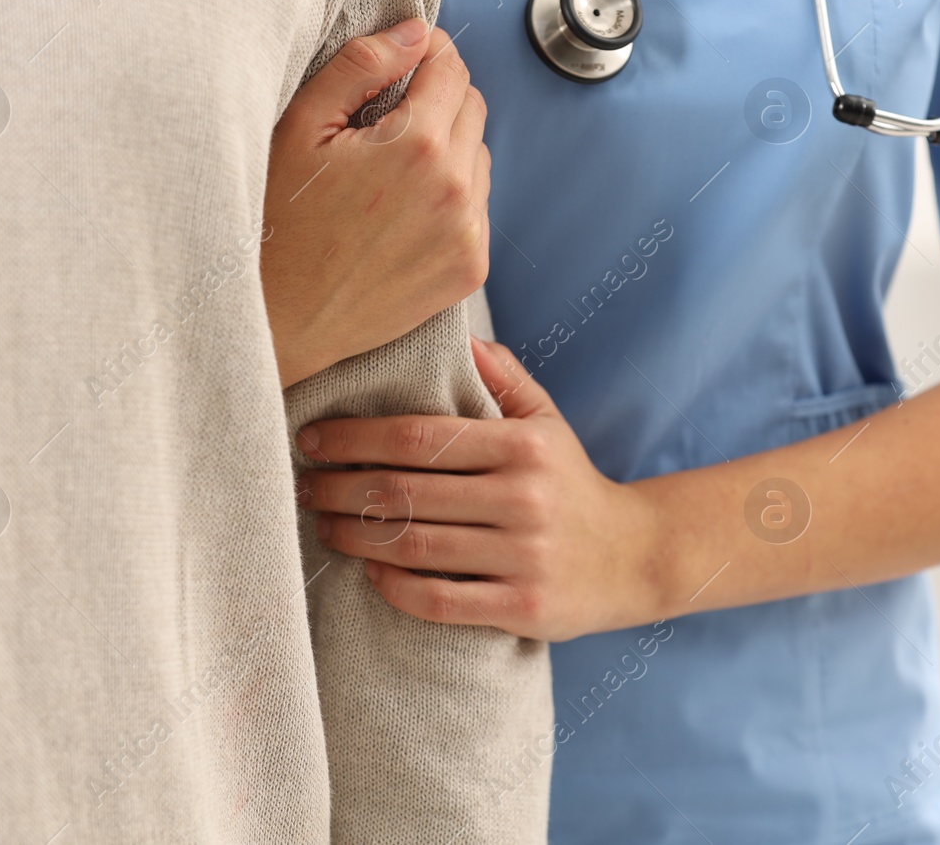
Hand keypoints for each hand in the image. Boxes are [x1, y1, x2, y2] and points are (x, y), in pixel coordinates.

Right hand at [262, 19, 491, 386]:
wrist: (281, 319)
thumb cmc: (278, 222)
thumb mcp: (301, 126)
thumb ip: (362, 65)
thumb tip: (417, 32)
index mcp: (417, 145)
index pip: (451, 66)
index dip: (425, 54)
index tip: (401, 63)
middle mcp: (455, 189)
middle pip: (473, 107)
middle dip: (437, 100)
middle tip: (386, 121)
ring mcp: (468, 233)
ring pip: (479, 157)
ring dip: (448, 149)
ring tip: (391, 173)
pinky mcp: (471, 269)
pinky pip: (478, 208)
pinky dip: (452, 199)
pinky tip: (402, 213)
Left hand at [296, 337, 663, 640]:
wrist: (636, 557)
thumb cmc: (573, 484)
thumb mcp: (548, 422)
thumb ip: (503, 377)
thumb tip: (456, 334)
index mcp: (522, 446)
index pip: (419, 436)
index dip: (355, 437)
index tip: (312, 438)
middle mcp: (523, 498)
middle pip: (405, 491)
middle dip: (339, 488)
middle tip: (302, 486)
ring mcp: (524, 555)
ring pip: (414, 545)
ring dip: (353, 537)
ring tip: (321, 526)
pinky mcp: (523, 606)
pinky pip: (440, 600)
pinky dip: (394, 587)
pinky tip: (371, 572)